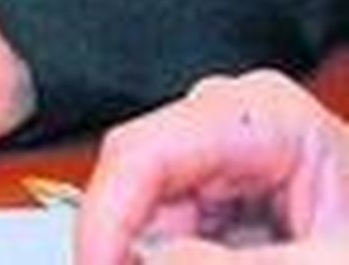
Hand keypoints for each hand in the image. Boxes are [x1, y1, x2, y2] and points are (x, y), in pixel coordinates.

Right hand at [75, 70, 348, 264]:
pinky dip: (178, 258)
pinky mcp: (227, 197)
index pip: (145, 150)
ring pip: (150, 212)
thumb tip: (154, 258)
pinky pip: (177, 230)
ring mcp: (226, 158)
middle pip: (139, 180)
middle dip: (131, 242)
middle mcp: (231, 123)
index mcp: (261, 116)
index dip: (106, 214)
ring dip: (154, 254)